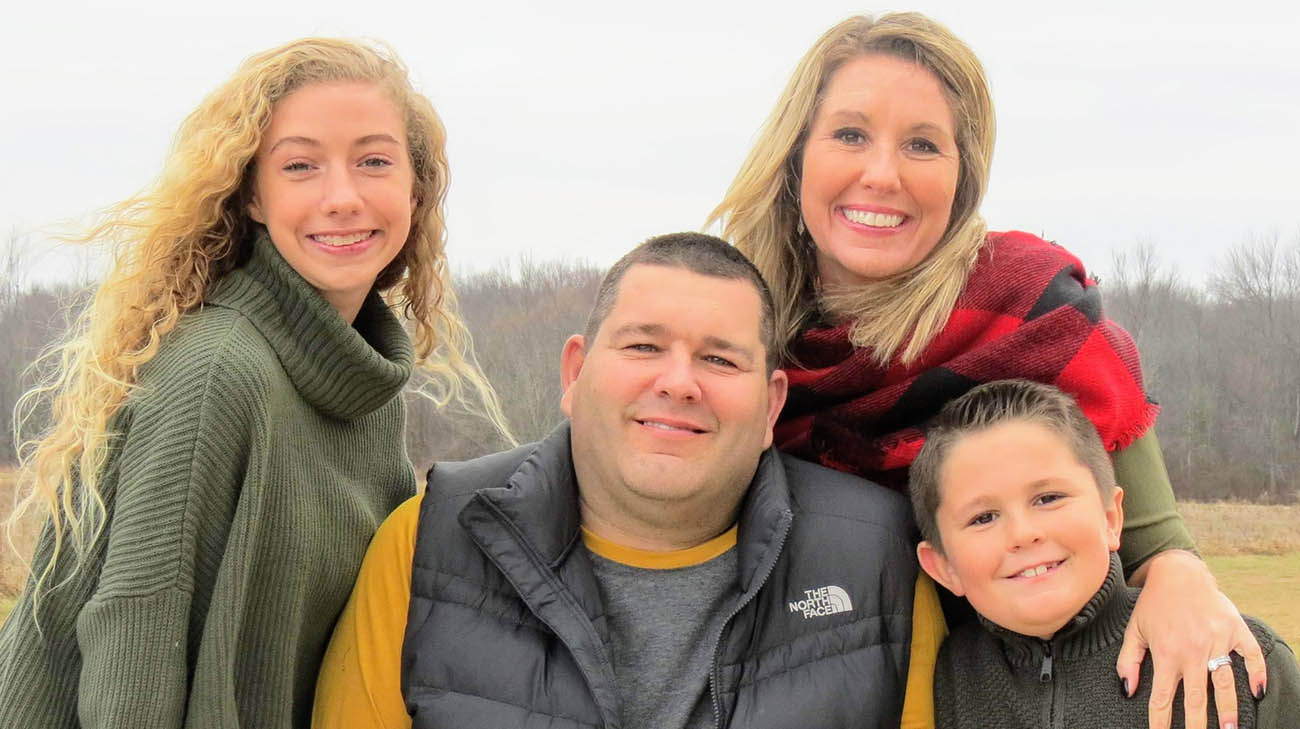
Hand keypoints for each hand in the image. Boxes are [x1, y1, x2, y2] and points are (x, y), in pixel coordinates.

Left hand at [1117, 550, 1266, 728]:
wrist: (1178, 573)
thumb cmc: (1153, 605)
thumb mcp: (1134, 631)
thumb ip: (1128, 662)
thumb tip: (1127, 691)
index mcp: (1166, 653)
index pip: (1164, 697)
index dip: (1162, 722)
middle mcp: (1193, 650)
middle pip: (1197, 697)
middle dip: (1198, 724)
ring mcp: (1217, 639)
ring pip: (1225, 682)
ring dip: (1229, 708)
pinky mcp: (1235, 629)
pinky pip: (1250, 655)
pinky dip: (1257, 673)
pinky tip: (1259, 693)